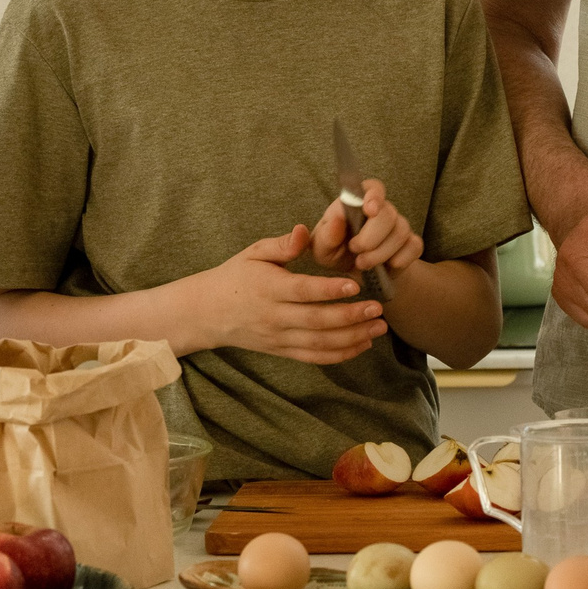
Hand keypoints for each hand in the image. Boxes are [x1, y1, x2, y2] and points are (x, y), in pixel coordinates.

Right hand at [186, 225, 384, 364]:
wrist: (208, 312)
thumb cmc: (235, 276)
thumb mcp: (253, 253)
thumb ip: (282, 244)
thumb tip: (304, 231)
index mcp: (268, 288)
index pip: (302, 291)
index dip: (329, 289)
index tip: (355, 284)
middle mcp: (274, 316)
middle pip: (316, 321)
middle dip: (351, 317)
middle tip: (378, 309)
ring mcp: (278, 338)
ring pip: (320, 343)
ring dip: (353, 338)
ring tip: (379, 327)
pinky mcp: (282, 351)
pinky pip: (314, 357)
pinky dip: (340, 354)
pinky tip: (363, 344)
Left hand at [311, 180, 423, 281]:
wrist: (354, 275)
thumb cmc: (335, 253)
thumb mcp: (321, 248)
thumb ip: (326, 235)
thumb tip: (337, 219)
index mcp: (357, 203)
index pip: (372, 187)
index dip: (374, 195)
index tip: (369, 209)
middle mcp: (381, 210)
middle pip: (388, 214)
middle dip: (371, 238)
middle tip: (356, 251)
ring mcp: (398, 225)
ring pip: (400, 232)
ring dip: (381, 253)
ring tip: (364, 264)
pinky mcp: (410, 243)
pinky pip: (414, 246)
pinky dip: (401, 259)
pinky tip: (388, 266)